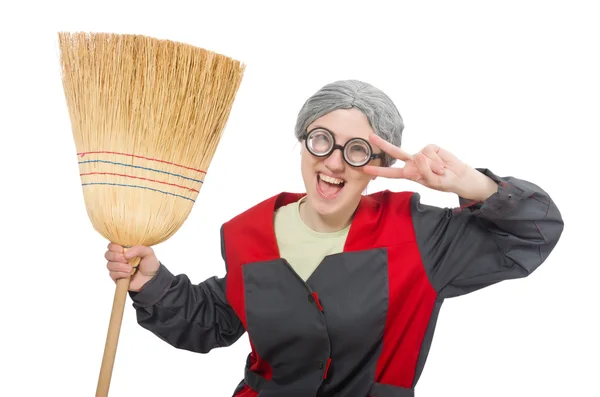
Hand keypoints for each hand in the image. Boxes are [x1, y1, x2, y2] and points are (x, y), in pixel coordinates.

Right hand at [105, 243, 159, 291]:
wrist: (152, 279)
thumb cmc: (149, 263)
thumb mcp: (148, 252)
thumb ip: (138, 248)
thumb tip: (125, 254)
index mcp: (125, 249)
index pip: (112, 245)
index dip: (114, 247)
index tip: (122, 250)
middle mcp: (119, 258)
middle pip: (107, 254)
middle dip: (115, 256)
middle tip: (125, 259)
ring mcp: (117, 268)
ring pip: (109, 265)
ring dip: (119, 266)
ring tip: (130, 268)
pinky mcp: (117, 277)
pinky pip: (112, 274)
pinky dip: (120, 273)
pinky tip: (129, 274)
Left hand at [363, 133, 497, 200]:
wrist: (459, 177)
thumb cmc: (444, 182)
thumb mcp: (433, 183)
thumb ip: (424, 172)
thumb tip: (418, 156)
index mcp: (410, 174)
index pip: (391, 173)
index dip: (378, 171)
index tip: (364, 169)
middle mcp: (413, 162)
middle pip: (395, 152)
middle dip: (383, 144)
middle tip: (370, 136)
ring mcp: (421, 154)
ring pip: (420, 155)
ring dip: (433, 166)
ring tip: (440, 171)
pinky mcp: (431, 147)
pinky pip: (429, 151)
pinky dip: (437, 160)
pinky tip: (442, 165)